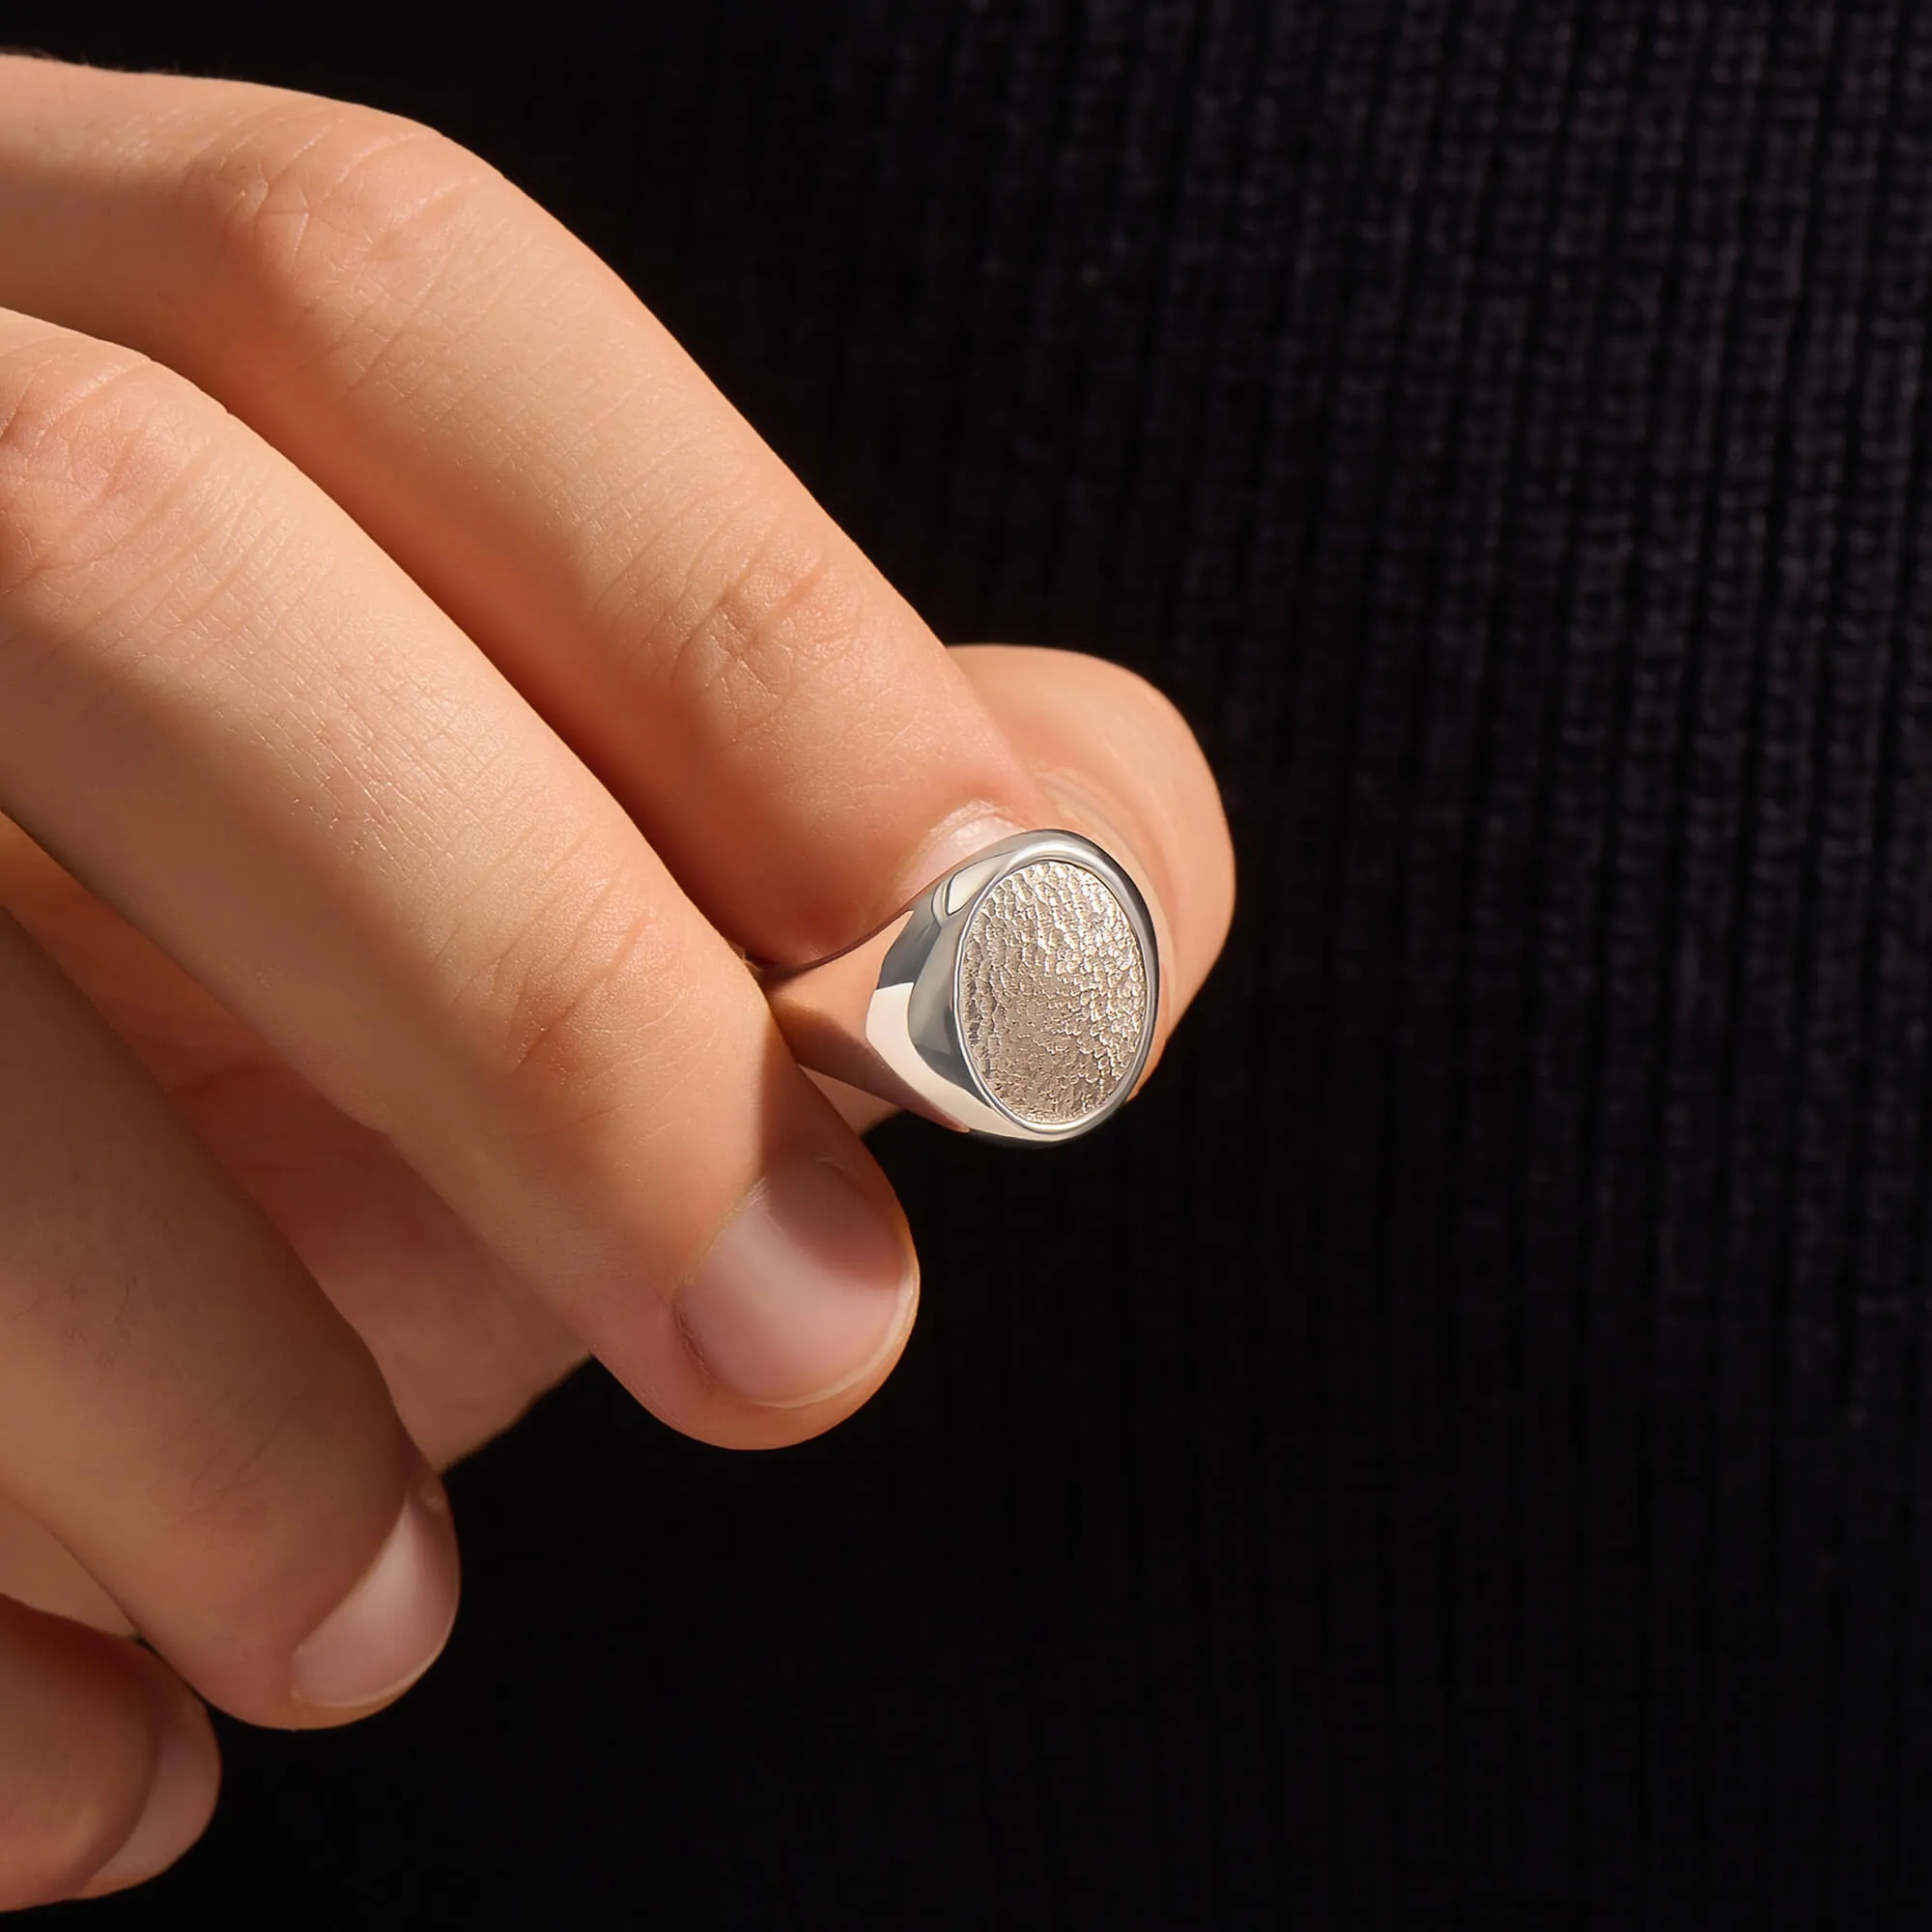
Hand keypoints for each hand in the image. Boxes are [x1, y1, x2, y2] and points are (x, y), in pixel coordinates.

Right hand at [0, 56, 1233, 1905]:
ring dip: (185, 1379)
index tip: (1010, 953)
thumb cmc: (259, 920)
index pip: (373, 292)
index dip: (736, 622)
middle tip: (809, 1353)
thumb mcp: (542, 790)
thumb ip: (838, 793)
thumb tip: (1095, 900)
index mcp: (42, 287)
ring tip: (371, 1626)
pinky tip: (106, 1775)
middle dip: (530, 992)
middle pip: (121, 556)